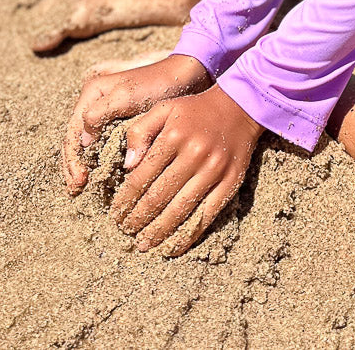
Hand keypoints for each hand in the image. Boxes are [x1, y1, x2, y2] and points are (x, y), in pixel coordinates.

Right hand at [62, 53, 210, 193]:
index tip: (80, 180)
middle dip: (73, 167)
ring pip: (86, 145)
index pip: (72, 132)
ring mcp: (107, 114)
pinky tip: (101, 179)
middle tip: (76, 190)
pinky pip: (103, 145)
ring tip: (82, 189)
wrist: (185, 76)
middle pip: (75, 141)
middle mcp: (95, 104)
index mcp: (92, 94)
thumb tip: (84, 141)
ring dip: (83, 167)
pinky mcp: (121, 123)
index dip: (73, 159)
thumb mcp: (127, 95)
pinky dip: (99, 162)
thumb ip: (101, 113)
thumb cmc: (157, 83)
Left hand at [109, 84, 263, 253]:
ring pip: (180, 210)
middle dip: (138, 218)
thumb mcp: (164, 108)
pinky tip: (173, 247)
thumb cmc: (195, 110)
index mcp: (173, 136)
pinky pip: (207, 215)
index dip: (126, 199)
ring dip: (158, 231)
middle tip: (125, 231)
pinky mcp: (230, 182)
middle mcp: (194, 154)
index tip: (116, 213)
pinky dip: (189, 235)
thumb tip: (127, 165)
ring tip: (143, 244)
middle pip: (159, 196)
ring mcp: (214, 170)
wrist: (239, 107)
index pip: (142, 176)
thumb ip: (140, 131)